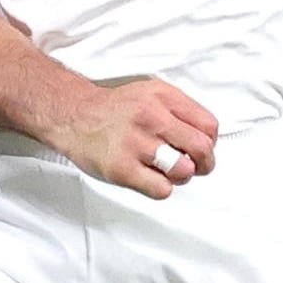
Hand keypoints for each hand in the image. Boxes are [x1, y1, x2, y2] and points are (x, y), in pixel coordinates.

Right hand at [38, 74, 222, 199]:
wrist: (72, 115)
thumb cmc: (114, 110)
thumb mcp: (150, 94)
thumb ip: (179, 111)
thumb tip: (205, 138)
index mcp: (163, 97)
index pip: (209, 126)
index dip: (210, 143)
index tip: (199, 148)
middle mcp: (151, 117)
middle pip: (202, 149)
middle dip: (203, 164)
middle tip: (193, 167)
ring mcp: (135, 143)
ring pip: (183, 171)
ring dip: (179, 176)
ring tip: (165, 171)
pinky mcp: (121, 168)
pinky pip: (161, 189)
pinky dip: (161, 188)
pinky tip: (149, 178)